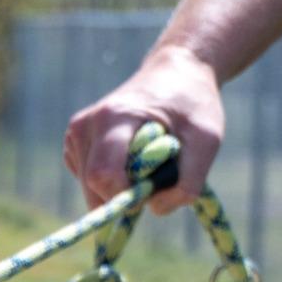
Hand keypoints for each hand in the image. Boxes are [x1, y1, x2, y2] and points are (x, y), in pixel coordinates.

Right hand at [63, 45, 224, 214]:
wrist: (174, 72)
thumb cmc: (193, 104)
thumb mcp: (207, 139)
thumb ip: (189, 180)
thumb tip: (154, 209)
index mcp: (113, 117)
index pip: (102, 175)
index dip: (125, 197)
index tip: (152, 192)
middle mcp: (85, 125)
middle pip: (93, 188)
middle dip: (124, 196)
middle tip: (156, 176)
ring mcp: (75, 134)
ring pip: (89, 190)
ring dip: (120, 189)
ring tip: (145, 160)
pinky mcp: (74, 144)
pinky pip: (88, 182)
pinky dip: (111, 182)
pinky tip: (129, 159)